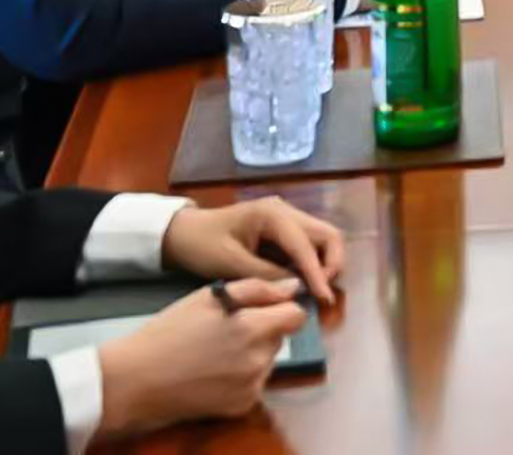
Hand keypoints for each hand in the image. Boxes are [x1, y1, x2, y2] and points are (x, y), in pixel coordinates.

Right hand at [92, 277, 301, 438]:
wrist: (137, 379)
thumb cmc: (169, 331)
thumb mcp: (209, 297)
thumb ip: (257, 289)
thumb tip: (293, 288)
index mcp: (252, 329)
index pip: (296, 316)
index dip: (280, 307)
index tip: (260, 308)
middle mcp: (258, 361)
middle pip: (280, 337)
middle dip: (262, 329)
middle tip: (226, 328)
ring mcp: (251, 387)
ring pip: (268, 360)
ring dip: (253, 352)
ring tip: (216, 350)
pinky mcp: (241, 406)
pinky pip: (255, 383)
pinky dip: (243, 375)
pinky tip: (214, 370)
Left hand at [161, 197, 346, 305]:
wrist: (181, 233)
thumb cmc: (202, 245)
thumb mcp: (231, 263)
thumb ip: (266, 275)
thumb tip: (297, 290)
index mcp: (273, 214)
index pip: (307, 245)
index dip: (318, 273)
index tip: (324, 300)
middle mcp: (286, 211)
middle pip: (327, 234)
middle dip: (331, 264)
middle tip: (321, 294)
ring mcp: (285, 220)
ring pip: (322, 240)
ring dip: (324, 265)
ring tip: (313, 291)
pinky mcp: (282, 232)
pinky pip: (308, 246)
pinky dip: (312, 264)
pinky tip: (302, 284)